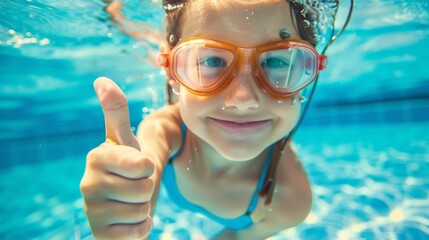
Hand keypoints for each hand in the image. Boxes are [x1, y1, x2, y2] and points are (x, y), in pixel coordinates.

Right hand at [80, 77, 153, 238]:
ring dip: (144, 208)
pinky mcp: (100, 234)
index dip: (148, 168)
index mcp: (97, 157)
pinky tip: (128, 220)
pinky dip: (140, 228)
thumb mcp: (125, 140)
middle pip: (145, 190)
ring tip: (131, 202)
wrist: (122, 202)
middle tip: (135, 186)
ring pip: (142, 211)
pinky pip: (137, 232)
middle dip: (147, 189)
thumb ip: (116, 111)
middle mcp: (88, 184)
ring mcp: (92, 211)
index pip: (143, 165)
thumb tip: (102, 80)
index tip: (136, 166)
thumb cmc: (128, 167)